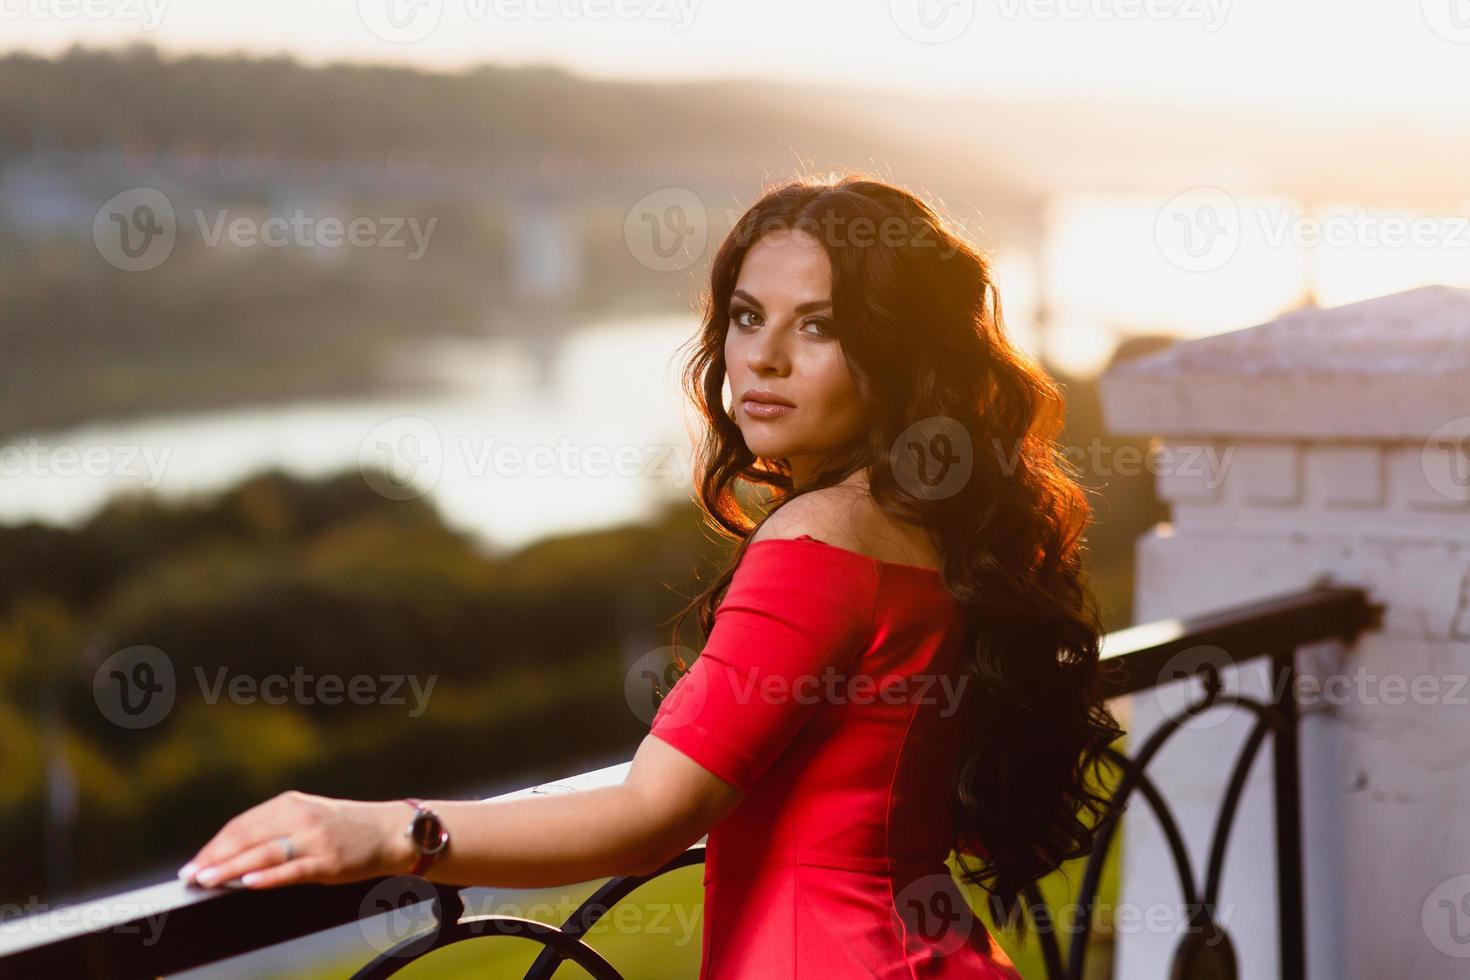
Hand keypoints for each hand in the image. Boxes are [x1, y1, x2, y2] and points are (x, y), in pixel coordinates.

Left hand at [178, 791, 416, 889]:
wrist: (391, 832)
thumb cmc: (347, 828)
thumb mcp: (310, 816)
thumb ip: (276, 828)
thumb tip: (234, 853)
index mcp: (292, 803)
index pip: (242, 824)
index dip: (215, 845)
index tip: (195, 863)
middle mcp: (301, 817)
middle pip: (247, 838)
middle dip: (215, 858)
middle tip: (191, 875)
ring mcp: (315, 838)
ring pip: (264, 853)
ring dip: (231, 868)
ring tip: (208, 880)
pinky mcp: (329, 860)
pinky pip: (292, 870)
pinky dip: (268, 876)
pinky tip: (248, 883)